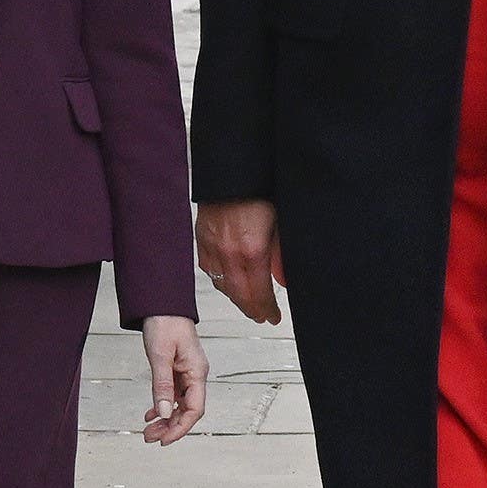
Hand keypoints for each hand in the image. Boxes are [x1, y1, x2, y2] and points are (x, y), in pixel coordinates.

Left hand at [139, 315, 208, 443]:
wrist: (162, 303)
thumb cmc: (164, 324)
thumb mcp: (160, 356)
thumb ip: (162, 386)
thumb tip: (164, 413)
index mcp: (197, 372)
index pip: (195, 409)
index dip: (180, 428)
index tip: (164, 440)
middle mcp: (195, 374)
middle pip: (188, 410)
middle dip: (170, 427)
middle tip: (149, 438)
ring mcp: (187, 372)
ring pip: (180, 404)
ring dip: (165, 419)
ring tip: (147, 431)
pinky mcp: (177, 369)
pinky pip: (173, 394)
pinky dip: (162, 405)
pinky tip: (150, 414)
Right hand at [197, 199, 285, 324]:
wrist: (232, 170)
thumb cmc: (259, 190)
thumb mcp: (281, 223)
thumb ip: (282, 255)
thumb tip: (284, 280)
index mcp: (252, 250)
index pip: (259, 294)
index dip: (267, 309)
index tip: (274, 317)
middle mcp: (229, 253)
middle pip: (239, 295)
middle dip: (252, 309)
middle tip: (263, 315)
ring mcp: (212, 247)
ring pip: (222, 284)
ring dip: (236, 297)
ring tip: (249, 303)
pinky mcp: (202, 239)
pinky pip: (209, 269)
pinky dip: (220, 280)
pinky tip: (229, 281)